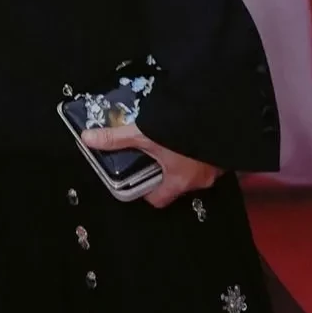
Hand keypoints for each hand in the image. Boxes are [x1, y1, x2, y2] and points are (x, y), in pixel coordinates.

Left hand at [80, 122, 220, 208]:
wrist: (216, 112)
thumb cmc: (182, 129)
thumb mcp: (143, 134)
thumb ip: (114, 138)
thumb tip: (88, 139)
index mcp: (179, 181)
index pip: (159, 200)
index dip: (145, 191)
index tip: (136, 178)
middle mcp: (200, 179)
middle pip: (175, 183)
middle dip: (162, 171)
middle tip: (150, 154)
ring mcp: (215, 167)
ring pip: (192, 169)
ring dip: (181, 159)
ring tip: (168, 141)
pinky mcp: (223, 152)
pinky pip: (207, 157)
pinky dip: (196, 149)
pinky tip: (188, 133)